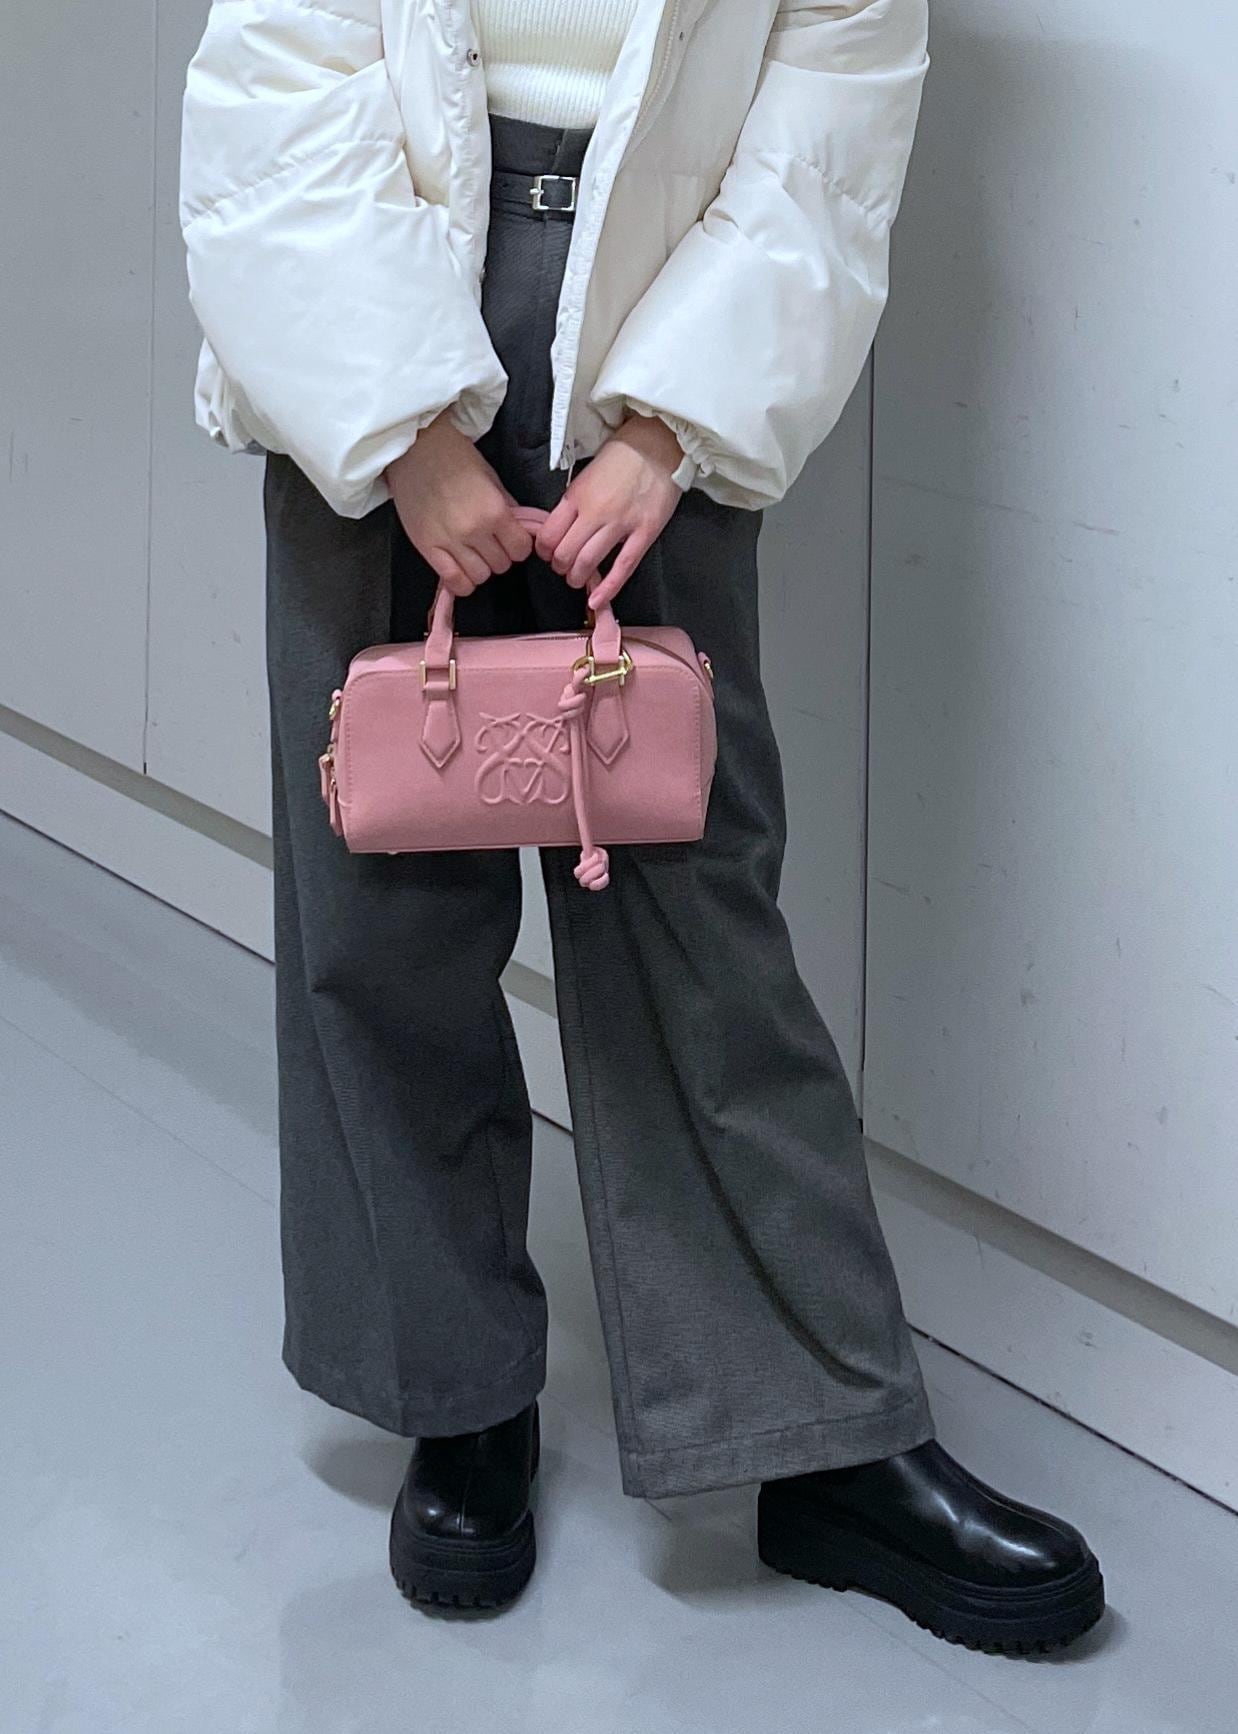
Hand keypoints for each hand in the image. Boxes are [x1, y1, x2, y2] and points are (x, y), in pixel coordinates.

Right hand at [384, 411, 534, 596]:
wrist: (413, 447)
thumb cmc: (454, 456)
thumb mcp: (491, 477)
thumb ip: (507, 506)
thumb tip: (519, 529)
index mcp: (494, 511)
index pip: (521, 550)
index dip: (518, 545)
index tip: (511, 538)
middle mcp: (474, 531)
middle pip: (501, 565)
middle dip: (499, 555)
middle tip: (490, 541)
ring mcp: (449, 542)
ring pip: (480, 577)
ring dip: (480, 567)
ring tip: (473, 552)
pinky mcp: (427, 547)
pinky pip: (453, 581)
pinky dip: (462, 581)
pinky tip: (461, 568)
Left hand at [534, 412, 686, 609]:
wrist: (658, 443)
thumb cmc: (621, 455)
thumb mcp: (586, 474)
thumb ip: (574, 502)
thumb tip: (563, 527)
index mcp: (576, 496)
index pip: (549, 535)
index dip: (545, 551)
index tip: (549, 554)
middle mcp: (594, 512)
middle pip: (565, 553)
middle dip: (560, 568)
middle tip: (564, 569)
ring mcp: (620, 524)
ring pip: (588, 563)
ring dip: (577, 578)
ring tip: (578, 579)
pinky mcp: (644, 533)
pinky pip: (623, 567)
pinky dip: (608, 588)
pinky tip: (597, 601)